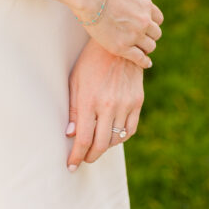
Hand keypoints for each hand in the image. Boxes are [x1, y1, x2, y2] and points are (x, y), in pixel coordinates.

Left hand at [65, 38, 144, 171]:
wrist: (118, 42)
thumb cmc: (91, 60)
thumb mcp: (76, 80)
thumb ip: (74, 108)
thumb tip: (71, 134)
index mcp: (90, 100)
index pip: (83, 139)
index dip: (77, 156)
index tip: (71, 166)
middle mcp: (109, 105)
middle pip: (99, 145)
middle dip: (89, 156)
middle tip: (83, 159)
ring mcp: (125, 104)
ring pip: (115, 140)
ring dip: (104, 148)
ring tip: (95, 147)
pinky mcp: (137, 102)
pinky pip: (129, 130)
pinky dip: (120, 138)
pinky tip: (111, 137)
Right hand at [73, 0, 162, 66]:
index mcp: (146, 5)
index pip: (158, 18)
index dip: (152, 22)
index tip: (147, 26)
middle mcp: (143, 21)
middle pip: (156, 33)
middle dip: (150, 35)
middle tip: (142, 37)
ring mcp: (133, 35)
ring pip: (149, 46)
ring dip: (146, 47)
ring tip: (142, 49)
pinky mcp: (121, 47)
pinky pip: (139, 58)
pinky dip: (144, 62)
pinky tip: (146, 63)